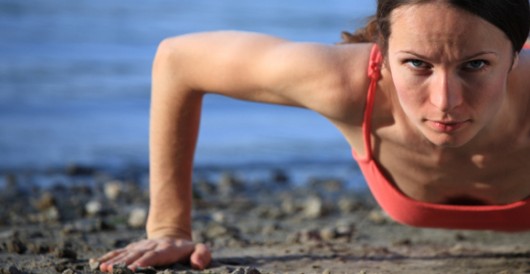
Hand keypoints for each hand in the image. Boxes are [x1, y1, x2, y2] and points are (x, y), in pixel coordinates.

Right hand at [93, 237, 210, 271]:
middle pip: (137, 255)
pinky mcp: (133, 248)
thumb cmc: (188, 249)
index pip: (155, 256)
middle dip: (125, 263)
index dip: (145, 261)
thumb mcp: (200, 249)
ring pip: (127, 253)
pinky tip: (99, 264)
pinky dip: (109, 257)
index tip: (135, 269)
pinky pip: (120, 252)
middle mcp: (152, 246)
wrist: (173, 235)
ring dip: (115, 261)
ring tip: (104, 269)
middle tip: (113, 271)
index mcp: (168, 249)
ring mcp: (141, 246)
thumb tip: (196, 264)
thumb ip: (202, 255)